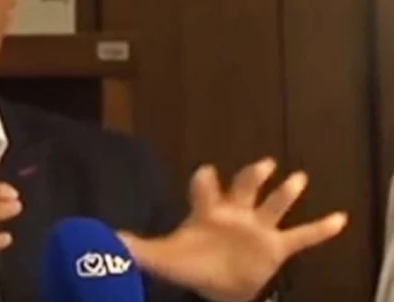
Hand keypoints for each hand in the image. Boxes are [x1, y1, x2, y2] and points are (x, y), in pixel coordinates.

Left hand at [118, 158, 346, 301]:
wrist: (215, 283)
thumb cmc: (190, 261)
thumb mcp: (162, 256)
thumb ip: (136, 246)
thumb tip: (106, 238)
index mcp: (207, 210)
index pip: (205, 188)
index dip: (204, 181)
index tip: (205, 171)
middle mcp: (235, 212)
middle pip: (244, 187)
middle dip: (252, 175)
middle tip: (263, 163)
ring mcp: (257, 227)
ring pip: (274, 204)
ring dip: (286, 192)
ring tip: (298, 178)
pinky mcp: (276, 246)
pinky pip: (303, 236)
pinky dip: (321, 229)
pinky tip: (339, 218)